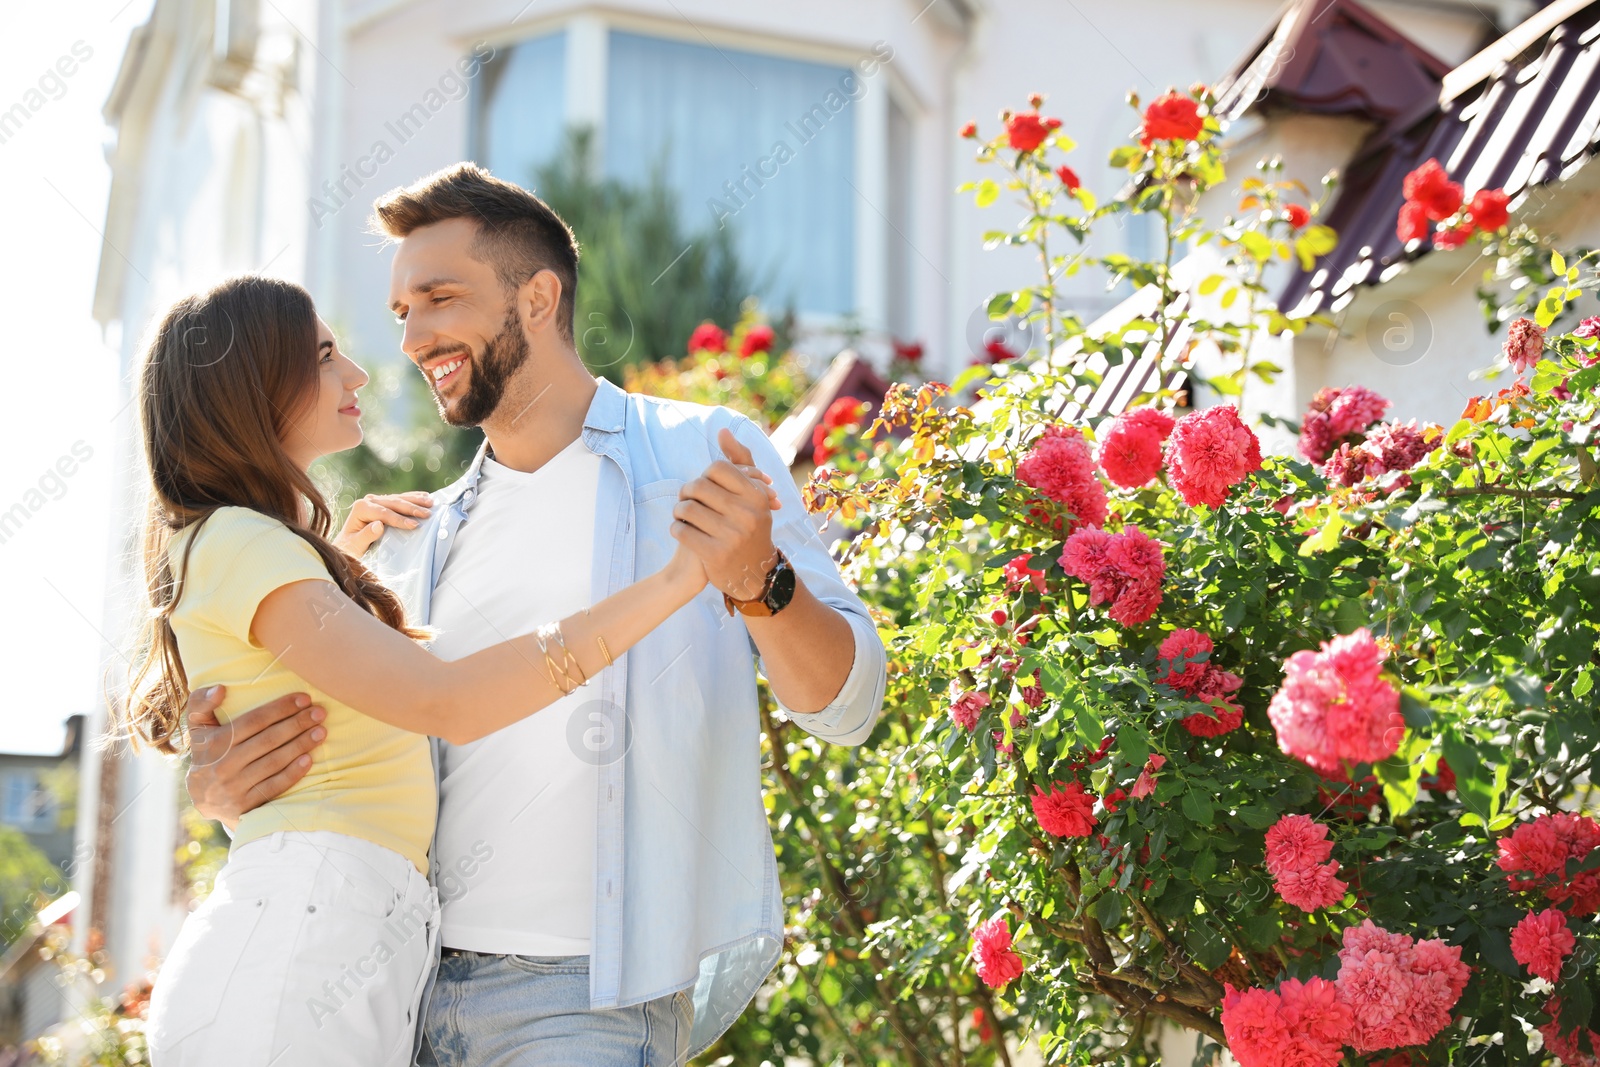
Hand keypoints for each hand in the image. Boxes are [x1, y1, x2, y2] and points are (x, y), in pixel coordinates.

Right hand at [185, 686, 324, 829]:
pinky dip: (293, 773)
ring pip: (274, 762)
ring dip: (300, 745)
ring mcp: (234, 787)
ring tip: (321, 732)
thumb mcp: (198, 728)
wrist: (202, 799)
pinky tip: (309, 759)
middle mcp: (223, 765)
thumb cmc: (207, 753)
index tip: (305, 698)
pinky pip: (273, 787)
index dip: (281, 708)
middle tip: (320, 713)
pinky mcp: (245, 806)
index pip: (254, 721)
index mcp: (214, 742)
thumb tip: (221, 689)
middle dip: (297, 724)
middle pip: (268, 740)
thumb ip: (201, 703)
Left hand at [334, 491, 432, 555]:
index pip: (384, 513)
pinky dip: (413, 498)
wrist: (347, 546)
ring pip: (399, 498)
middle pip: (393, 503)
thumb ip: (366, 535)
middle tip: (427, 514)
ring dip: (416, 501)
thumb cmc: (350, 549)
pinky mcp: (383, 503)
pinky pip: (400, 499)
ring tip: (431, 504)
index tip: (414, 525)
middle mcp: (368, 501)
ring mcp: (376, 500)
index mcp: (361, 508)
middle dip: (411, 508)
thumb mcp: (355, 546)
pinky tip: (425, 497)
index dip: (399, 519)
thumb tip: (379, 524)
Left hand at [671, 428, 783, 599]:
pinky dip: (676, 529)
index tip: (704, 488)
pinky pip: (681, 531)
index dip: (704, 476)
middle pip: (698, 486)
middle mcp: (748, 514)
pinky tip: (682, 532)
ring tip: (683, 516)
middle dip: (687, 493)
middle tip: (687, 501)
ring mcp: (732, 536)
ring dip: (679, 512)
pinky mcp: (715, 555)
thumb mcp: (752, 494)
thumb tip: (722, 430)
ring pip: (686, 508)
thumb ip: (739, 460)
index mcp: (757, 495)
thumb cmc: (749, 525)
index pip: (716, 469)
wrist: (754, 572)